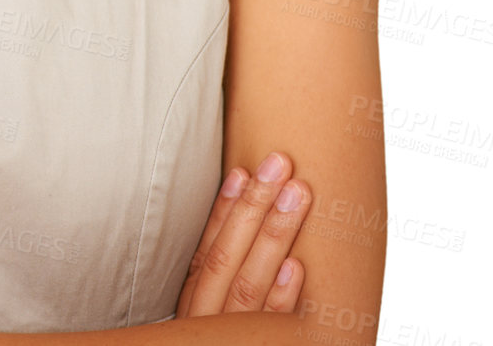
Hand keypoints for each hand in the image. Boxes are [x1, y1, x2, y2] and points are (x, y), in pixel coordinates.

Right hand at [176, 150, 311, 315]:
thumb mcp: (208, 312)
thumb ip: (223, 276)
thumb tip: (245, 212)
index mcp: (196, 302)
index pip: (208, 249)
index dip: (224, 208)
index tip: (243, 171)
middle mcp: (209, 317)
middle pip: (226, 256)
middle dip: (253, 206)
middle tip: (280, 164)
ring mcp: (232, 336)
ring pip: (248, 283)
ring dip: (273, 235)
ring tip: (297, 194)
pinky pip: (269, 328)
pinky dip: (280, 297)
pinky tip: (295, 267)